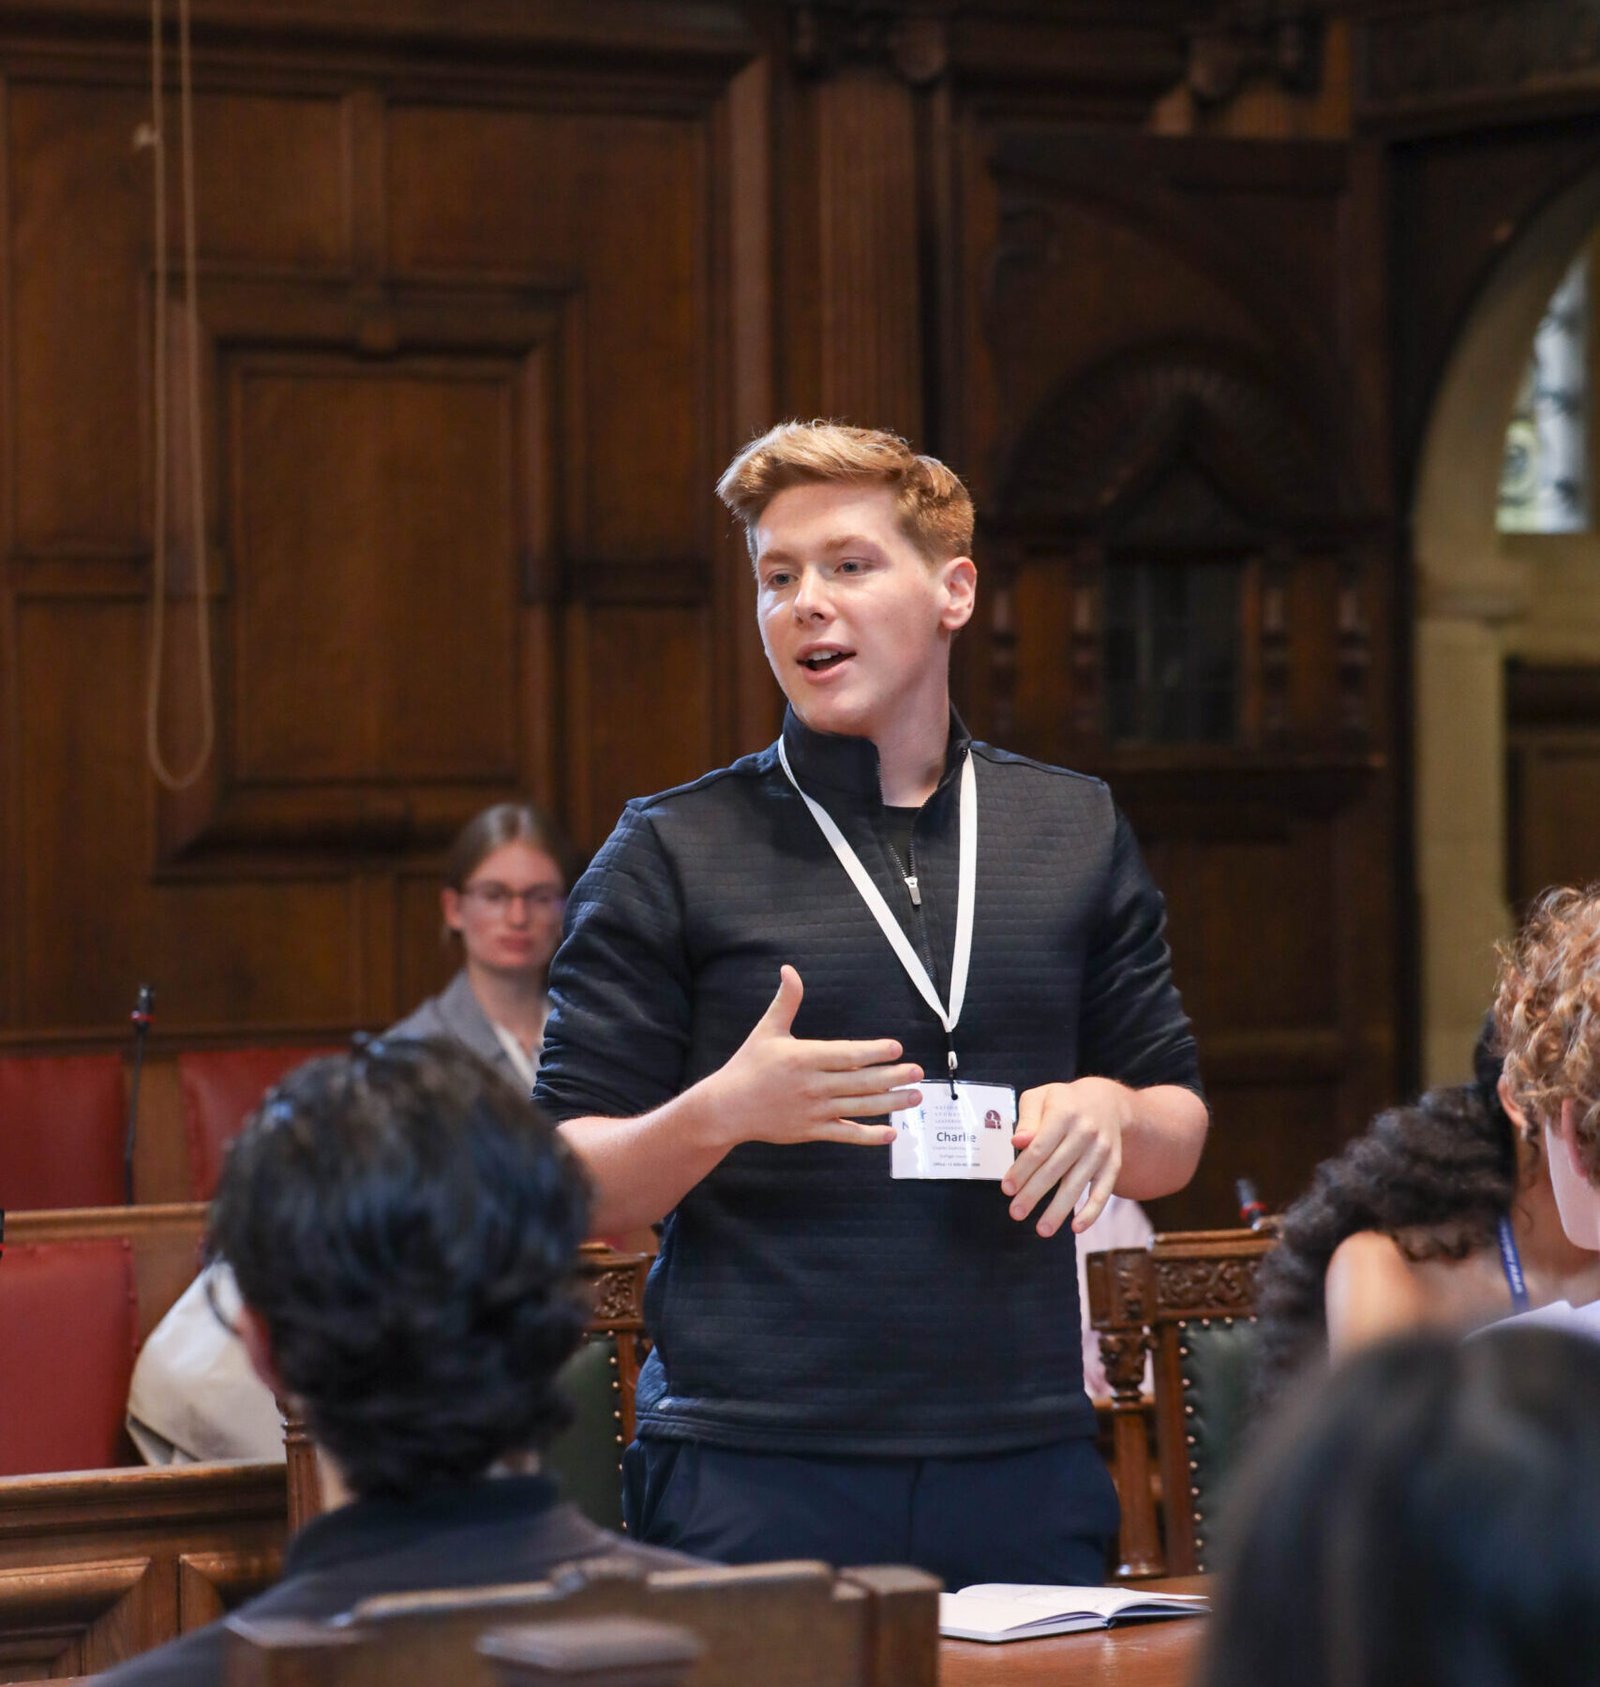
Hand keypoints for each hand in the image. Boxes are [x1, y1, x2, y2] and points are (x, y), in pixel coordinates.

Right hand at [704, 965, 922, 1149]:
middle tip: (918, 1071)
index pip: (845, 1054)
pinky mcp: (812, 1130)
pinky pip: (846, 1133)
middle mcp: (812, 1085)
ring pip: (859, 1107)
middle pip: (859, 1081)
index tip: (896, 1048)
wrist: (728, 1107)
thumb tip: (789, 969)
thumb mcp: (767, 1030)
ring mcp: (814, 1110)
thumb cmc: (748, 1065)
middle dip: (892, 1076)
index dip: (872, 1052)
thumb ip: (786, 1001)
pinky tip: (891, 1133)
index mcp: (803, 1057)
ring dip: (891, 1102)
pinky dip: (869, 1136)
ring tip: (915, 1096)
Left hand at [1001, 1077, 1130, 1237]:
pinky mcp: (1113, 1164)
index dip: (1022, 1170)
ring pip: (1078, 1184)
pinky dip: (1092, 1211)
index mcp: (1064, 1113)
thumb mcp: (1041, 1098)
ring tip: (1042, 1230)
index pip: (1040, 1148)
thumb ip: (1027, 1119)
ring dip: (1059, 1210)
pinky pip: (1103, 1191)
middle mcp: (1086, 1132)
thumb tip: (1017, 1142)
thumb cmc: (1063, 1102)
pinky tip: (1077, 1227)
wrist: (1106, 1102)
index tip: (1007, 1189)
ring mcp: (1101, 1150)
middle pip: (1056, 1169)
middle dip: (1034, 1193)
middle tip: (1016, 1213)